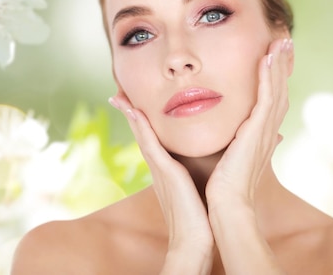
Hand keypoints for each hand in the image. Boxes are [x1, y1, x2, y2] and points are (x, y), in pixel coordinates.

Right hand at [109, 95, 214, 272]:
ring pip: (141, 134)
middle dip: (130, 112)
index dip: (143, 119)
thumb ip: (198, 173)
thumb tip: (214, 162)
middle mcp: (158, 166)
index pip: (153, 138)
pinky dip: (140, 127)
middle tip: (118, 92)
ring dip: (130, 114)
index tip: (135, 102)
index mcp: (167, 168)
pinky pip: (149, 144)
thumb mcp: (197, 187)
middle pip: (141, 132)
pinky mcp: (165, 172)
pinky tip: (135, 111)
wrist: (194, 240)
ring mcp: (159, 168)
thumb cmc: (199, 215)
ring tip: (119, 95)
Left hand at [206, 37, 291, 210]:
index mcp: (259, 135)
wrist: (225, 205)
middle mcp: (266, 131)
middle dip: (282, 64)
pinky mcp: (257, 132)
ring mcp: (263, 131)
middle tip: (284, 39)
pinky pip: (265, 99)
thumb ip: (237, 142)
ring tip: (281, 40)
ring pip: (276, 90)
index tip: (274, 55)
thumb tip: (243, 135)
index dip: (275, 77)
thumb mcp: (231, 157)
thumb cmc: (223, 185)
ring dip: (278, 64)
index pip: (270, 99)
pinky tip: (267, 58)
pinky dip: (268, 77)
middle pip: (279, 90)